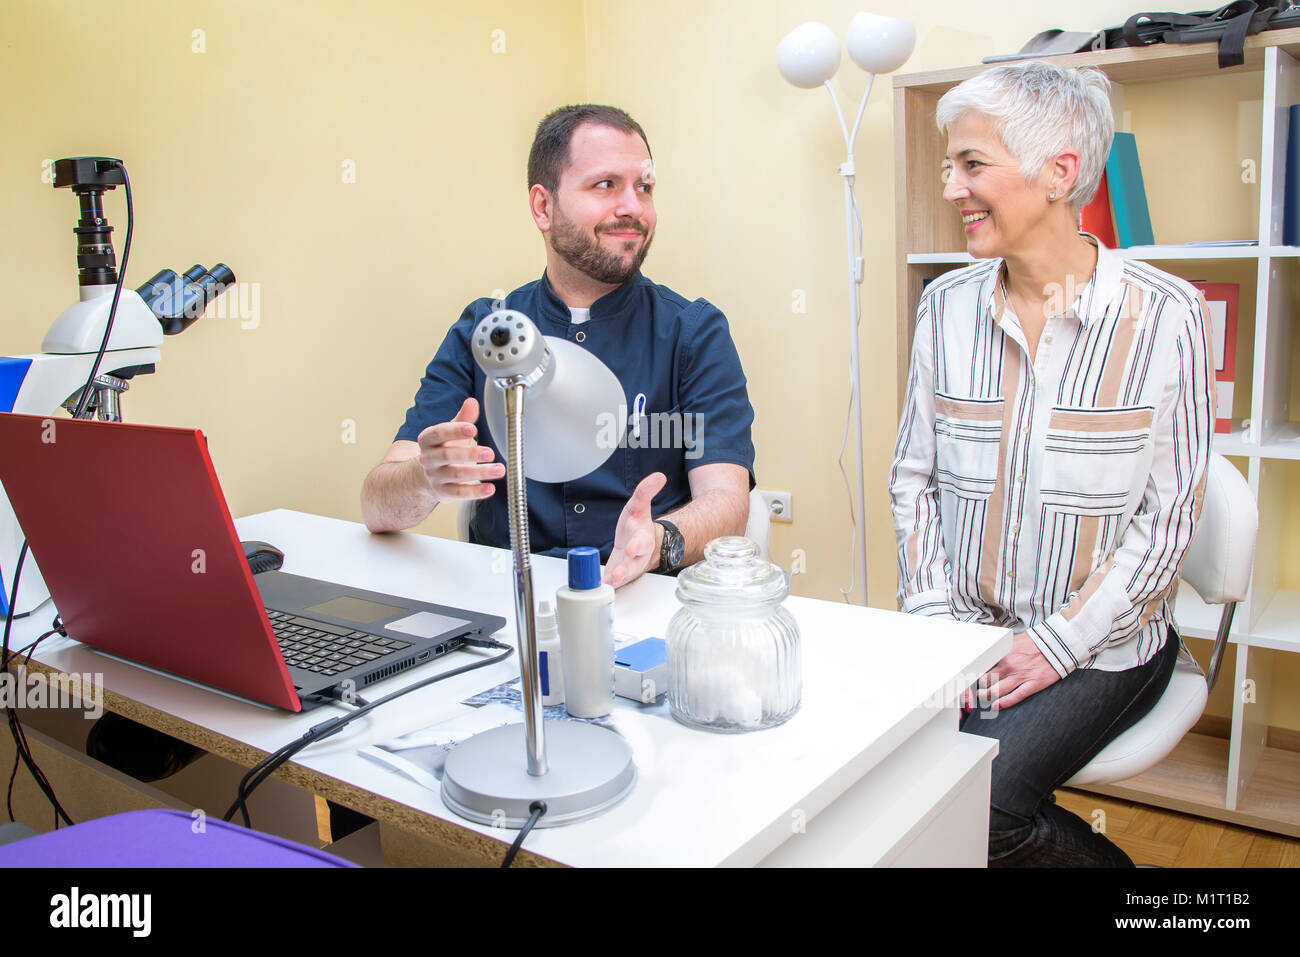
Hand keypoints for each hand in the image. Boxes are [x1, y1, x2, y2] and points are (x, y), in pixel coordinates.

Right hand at [415, 398, 504, 502]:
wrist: (427, 476)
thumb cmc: (443, 449)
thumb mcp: (450, 433)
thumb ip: (463, 418)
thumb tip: (472, 402)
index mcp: (428, 439)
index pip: (439, 433)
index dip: (456, 431)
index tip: (473, 429)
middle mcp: (428, 458)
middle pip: (447, 455)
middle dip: (470, 454)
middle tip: (490, 452)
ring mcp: (434, 476)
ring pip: (456, 475)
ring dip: (479, 472)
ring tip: (499, 469)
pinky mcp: (442, 492)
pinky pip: (459, 493)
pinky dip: (475, 492)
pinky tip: (490, 488)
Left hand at [602, 472, 666, 588]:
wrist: (643, 546)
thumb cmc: (637, 526)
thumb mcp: (639, 506)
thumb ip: (646, 491)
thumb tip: (659, 476)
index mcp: (642, 536)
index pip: (641, 539)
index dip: (637, 544)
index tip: (632, 548)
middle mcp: (637, 553)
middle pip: (635, 561)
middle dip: (628, 565)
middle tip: (620, 571)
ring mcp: (630, 565)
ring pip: (627, 573)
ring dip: (619, 577)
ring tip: (612, 580)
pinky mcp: (621, 573)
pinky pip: (616, 581)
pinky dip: (610, 583)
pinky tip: (604, 584)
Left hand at [961, 632, 1061, 711]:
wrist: (1058, 643)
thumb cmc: (1036, 642)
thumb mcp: (1012, 642)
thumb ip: (1000, 651)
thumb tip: (987, 658)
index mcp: (1003, 653)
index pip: (982, 667)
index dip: (972, 676)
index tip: (966, 681)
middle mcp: (1009, 665)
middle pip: (986, 681)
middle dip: (977, 688)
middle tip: (972, 692)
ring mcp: (1021, 675)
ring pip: (997, 691)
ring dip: (986, 697)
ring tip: (982, 698)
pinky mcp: (1033, 684)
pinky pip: (1015, 696)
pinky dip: (1004, 703)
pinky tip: (997, 706)